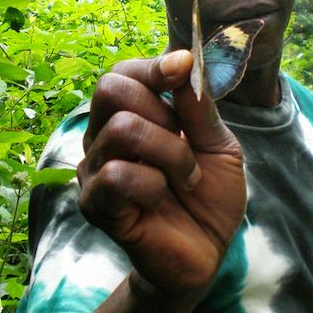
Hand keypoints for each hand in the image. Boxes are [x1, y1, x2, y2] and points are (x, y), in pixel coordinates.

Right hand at [77, 50, 245, 298]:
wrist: (206, 252)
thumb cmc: (209, 196)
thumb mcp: (219, 144)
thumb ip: (199, 107)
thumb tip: (184, 60)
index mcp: (129, 116)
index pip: (121, 73)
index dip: (153, 67)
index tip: (183, 68)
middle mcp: (103, 137)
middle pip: (110, 88)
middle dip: (162, 110)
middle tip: (185, 141)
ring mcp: (94, 169)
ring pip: (122, 129)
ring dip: (171, 152)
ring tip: (187, 177)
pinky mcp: (94, 203)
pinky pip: (116, 175)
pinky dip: (153, 184)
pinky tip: (161, 199)